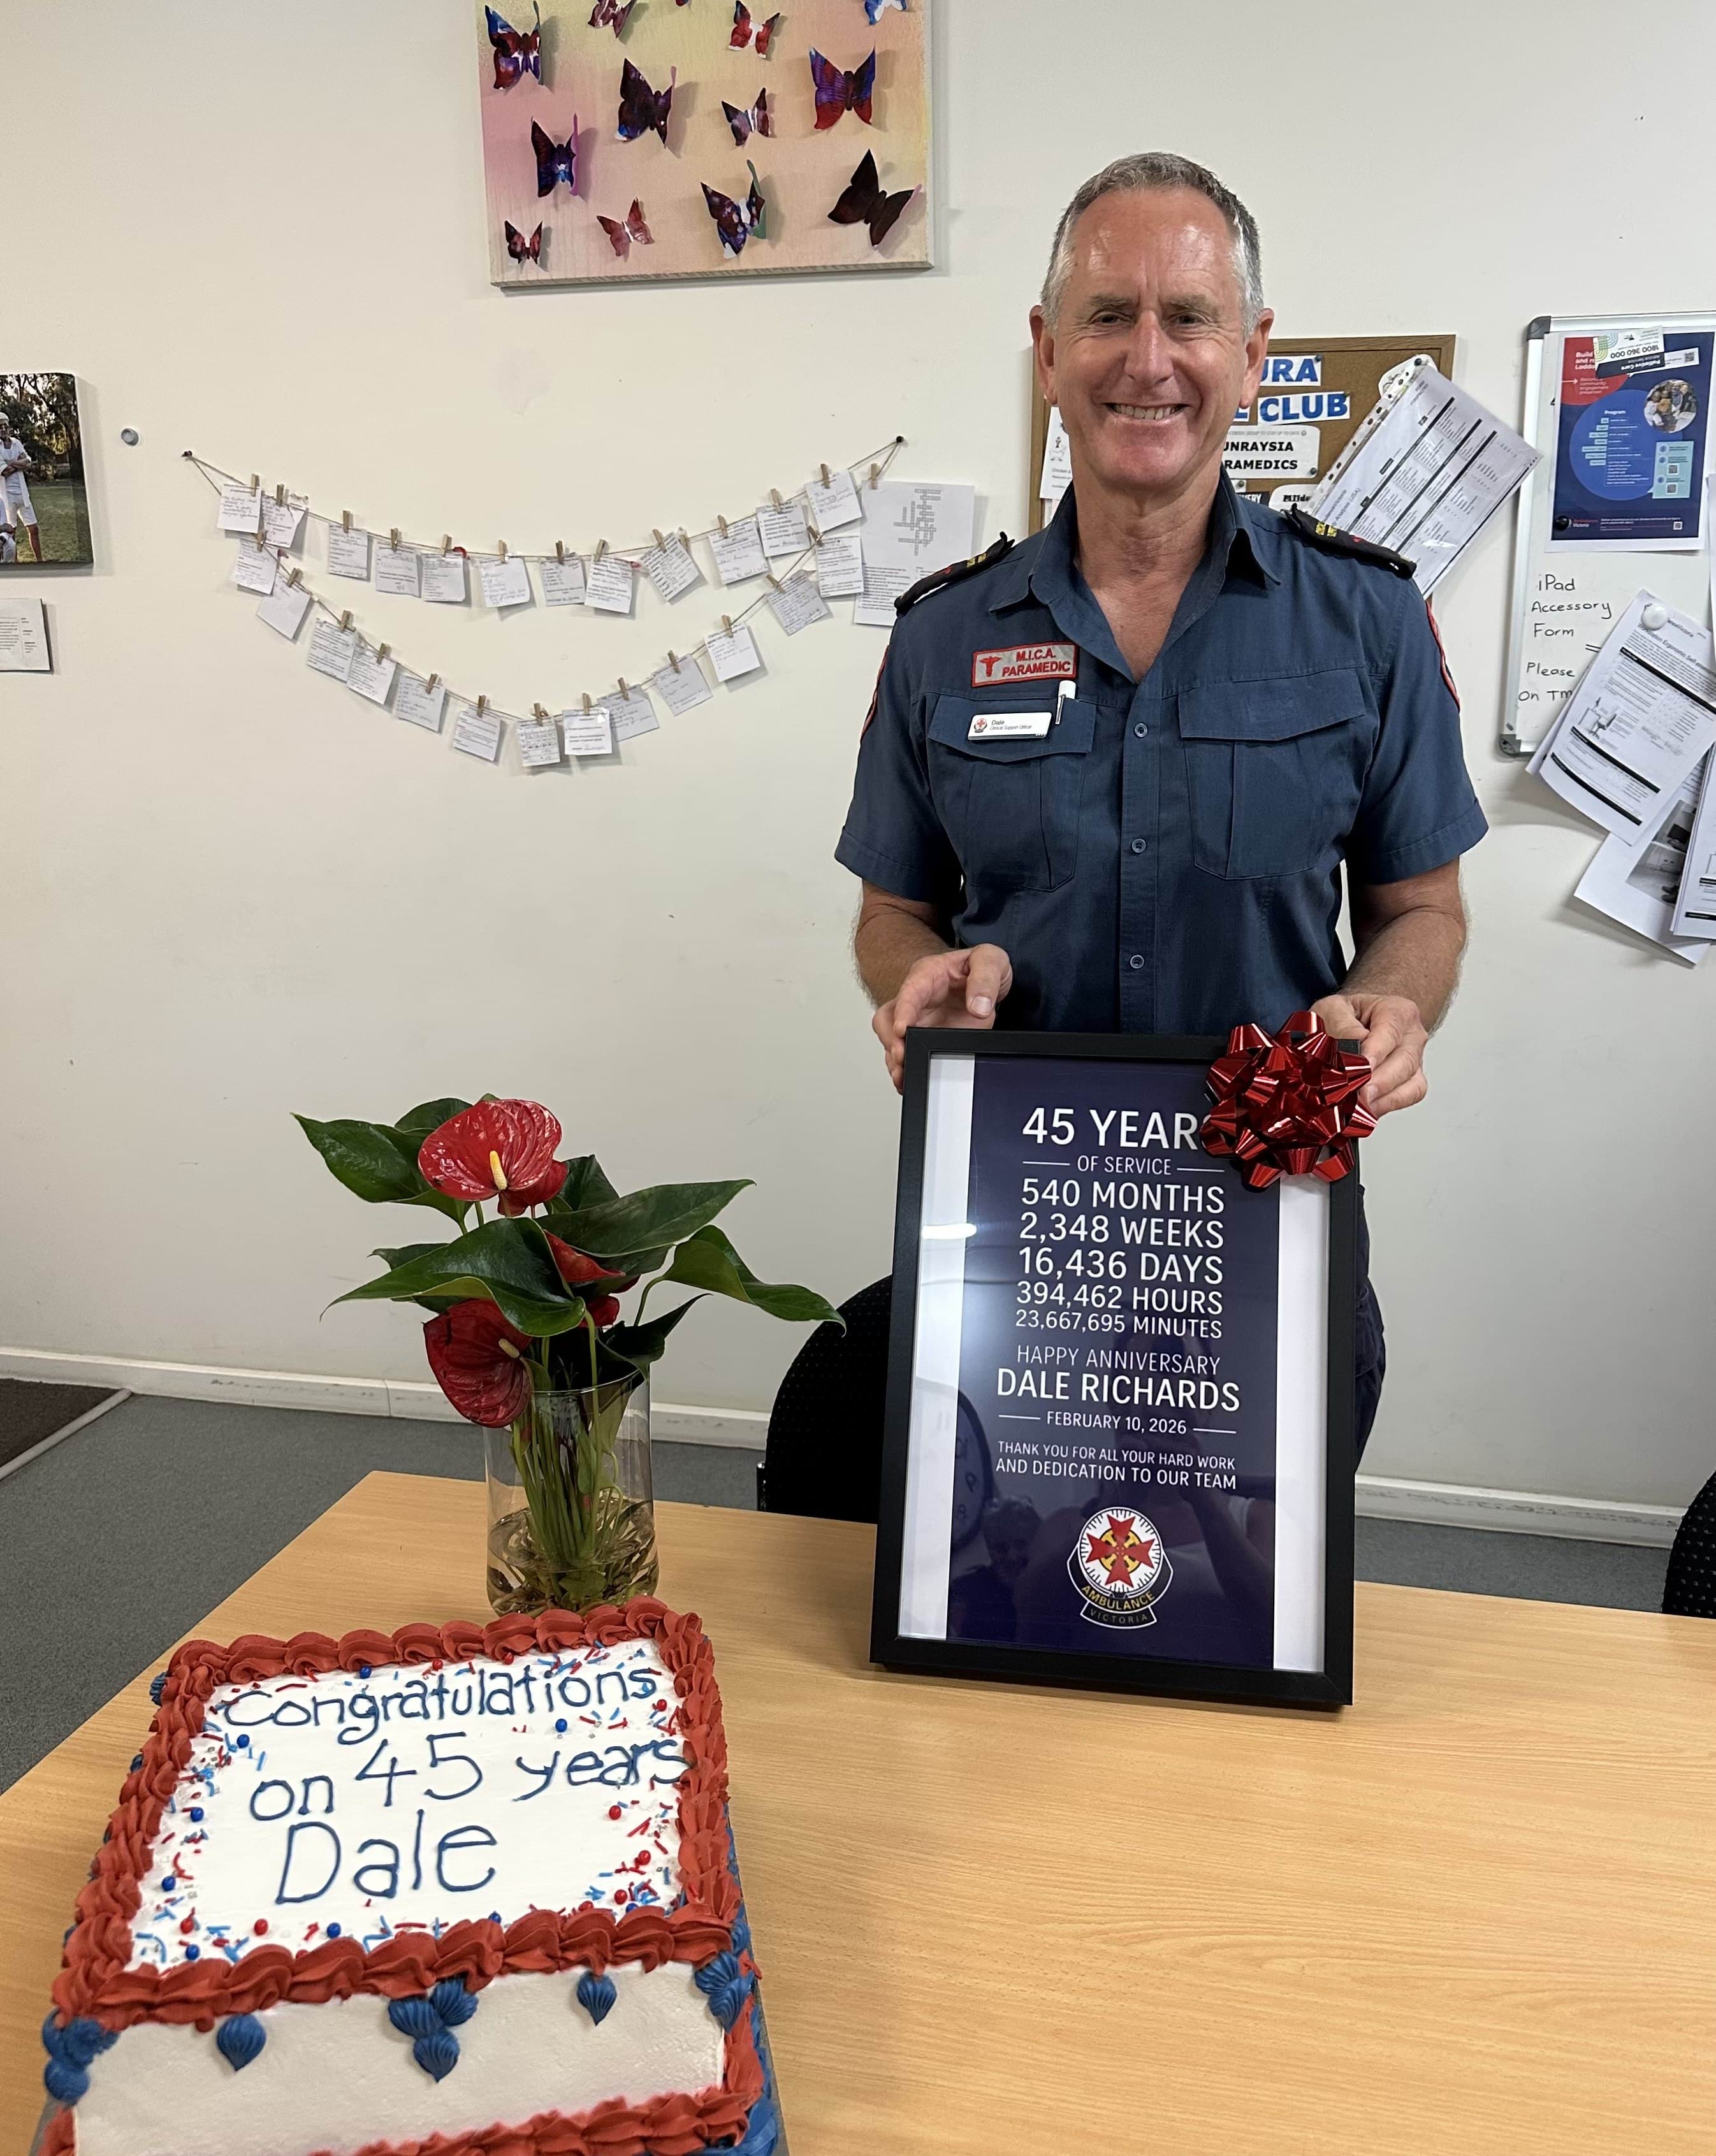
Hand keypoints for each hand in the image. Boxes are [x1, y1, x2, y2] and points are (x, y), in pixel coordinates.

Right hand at [873, 943, 1011, 1092]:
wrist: (987, 980)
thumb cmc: (980, 965)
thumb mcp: (991, 960)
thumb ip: (985, 980)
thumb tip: (978, 1007)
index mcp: (927, 975)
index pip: (909, 992)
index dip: (903, 1011)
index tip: (903, 1029)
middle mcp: (916, 1000)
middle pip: (888, 1018)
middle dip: (890, 1039)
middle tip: (901, 1056)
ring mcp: (919, 1021)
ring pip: (893, 1040)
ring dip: (895, 1059)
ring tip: (903, 1076)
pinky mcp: (926, 1038)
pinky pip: (909, 1053)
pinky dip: (907, 1068)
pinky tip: (908, 1080)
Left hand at [1311, 991, 1427, 1118]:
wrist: (1352, 1022)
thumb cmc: (1345, 1016)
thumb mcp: (1333, 1010)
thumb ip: (1342, 1027)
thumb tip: (1352, 1050)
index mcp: (1397, 1011)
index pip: (1390, 1032)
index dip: (1376, 1053)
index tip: (1360, 1069)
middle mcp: (1412, 1036)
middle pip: (1405, 1061)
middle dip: (1379, 1082)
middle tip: (1358, 1094)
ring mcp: (1415, 1060)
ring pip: (1411, 1083)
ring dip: (1383, 1098)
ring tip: (1358, 1106)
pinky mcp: (1411, 1081)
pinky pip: (1408, 1097)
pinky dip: (1387, 1106)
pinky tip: (1366, 1110)